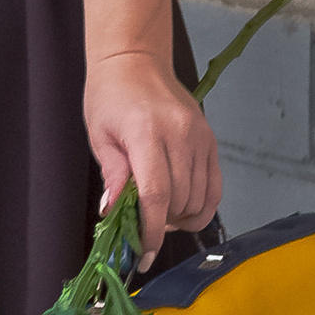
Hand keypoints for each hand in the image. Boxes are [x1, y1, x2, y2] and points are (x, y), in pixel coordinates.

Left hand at [81, 47, 219, 259]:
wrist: (135, 61)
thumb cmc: (111, 96)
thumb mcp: (100, 136)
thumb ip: (113, 176)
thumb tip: (113, 214)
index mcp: (147, 132)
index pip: (156, 194)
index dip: (151, 230)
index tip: (143, 253)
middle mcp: (180, 134)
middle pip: (180, 200)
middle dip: (161, 224)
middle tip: (142, 228)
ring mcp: (200, 136)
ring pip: (200, 197)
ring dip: (181, 217)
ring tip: (160, 214)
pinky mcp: (211, 139)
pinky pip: (214, 185)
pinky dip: (202, 206)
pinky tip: (183, 210)